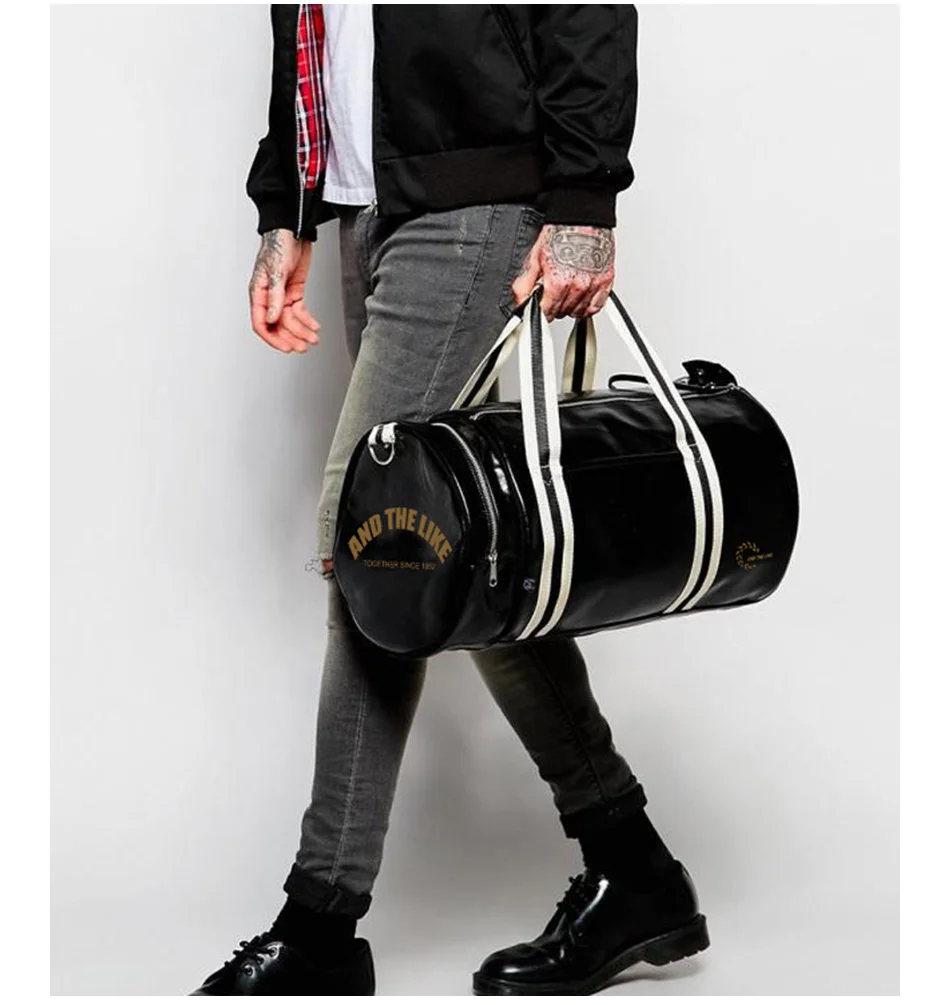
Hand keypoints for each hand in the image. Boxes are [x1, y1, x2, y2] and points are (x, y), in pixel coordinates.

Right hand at [248, 228, 320, 352]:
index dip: (273, 338)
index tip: (286, 347)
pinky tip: (314, 327)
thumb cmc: (278, 245)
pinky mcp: (294, 291)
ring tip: (313, 339)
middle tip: (303, 347)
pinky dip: (307, 320)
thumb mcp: (276, 272)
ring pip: (290, 321)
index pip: (261, 323)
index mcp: (258, 293)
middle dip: (290, 337)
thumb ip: (274, 298)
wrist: (293, 230)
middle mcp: (269, 297)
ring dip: (302, 331)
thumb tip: (272, 319)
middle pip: (277, 325)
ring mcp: (282, 295)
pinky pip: (300, 311)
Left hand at [512, 224, 615, 320]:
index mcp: (558, 281)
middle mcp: (577, 285)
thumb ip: (524, 286)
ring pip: (579, 312)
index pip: (546, 312)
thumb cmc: (560, 233)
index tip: (541, 303)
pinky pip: (596, 306)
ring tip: (566, 291)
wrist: (581, 217)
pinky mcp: (606, 280)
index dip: (540, 309)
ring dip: (571, 306)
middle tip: (553, 292)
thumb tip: (520, 304)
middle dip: (555, 306)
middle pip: (562, 313)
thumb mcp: (534, 258)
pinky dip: (588, 305)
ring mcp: (594, 284)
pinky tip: (581, 295)